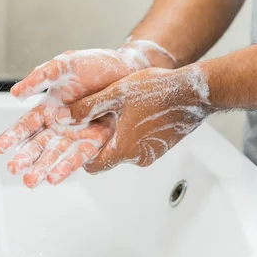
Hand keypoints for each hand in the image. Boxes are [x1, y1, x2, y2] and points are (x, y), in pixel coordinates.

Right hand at [0, 39, 176, 187]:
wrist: (126, 68)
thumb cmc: (94, 65)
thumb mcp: (63, 65)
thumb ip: (40, 77)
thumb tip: (15, 93)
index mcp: (49, 107)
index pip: (26, 125)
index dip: (12, 136)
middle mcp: (60, 125)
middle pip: (38, 144)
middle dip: (25, 157)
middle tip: (13, 168)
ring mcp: (77, 134)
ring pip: (56, 154)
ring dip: (43, 168)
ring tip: (31, 181)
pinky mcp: (96, 140)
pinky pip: (80, 155)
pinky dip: (67, 166)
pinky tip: (56, 177)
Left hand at [54, 65, 213, 173]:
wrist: (194, 92)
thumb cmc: (157, 90)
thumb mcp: (115, 94)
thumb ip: (86, 108)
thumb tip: (62, 117)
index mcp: (123, 149)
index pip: (92, 165)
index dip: (81, 154)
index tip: (78, 142)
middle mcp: (138, 157)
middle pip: (108, 158)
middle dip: (100, 142)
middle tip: (97, 122)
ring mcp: (152, 154)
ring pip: (125, 151)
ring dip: (118, 137)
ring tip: (119, 114)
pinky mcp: (163, 147)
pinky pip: (141, 146)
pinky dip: (134, 135)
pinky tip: (136, 115)